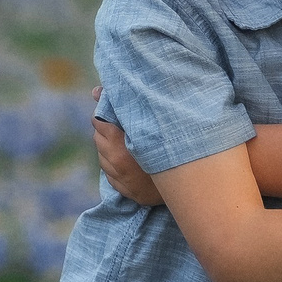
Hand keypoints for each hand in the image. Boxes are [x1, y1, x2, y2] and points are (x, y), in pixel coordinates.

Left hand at [89, 86, 161, 206]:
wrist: (186, 182)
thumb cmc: (170, 147)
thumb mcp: (148, 124)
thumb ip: (122, 107)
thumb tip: (95, 91)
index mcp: (120, 145)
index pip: (99, 124)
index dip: (104, 116)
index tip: (111, 112)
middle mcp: (117, 163)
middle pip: (98, 140)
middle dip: (105, 132)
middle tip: (120, 127)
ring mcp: (120, 179)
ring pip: (102, 158)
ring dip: (109, 149)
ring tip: (125, 144)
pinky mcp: (125, 190)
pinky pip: (110, 174)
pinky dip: (114, 166)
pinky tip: (127, 161)